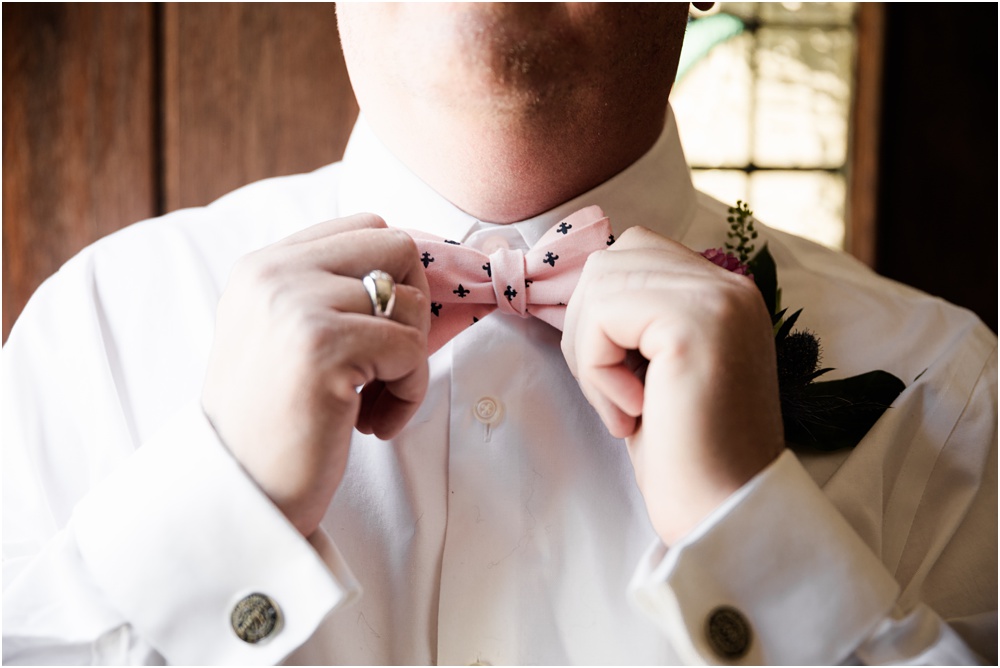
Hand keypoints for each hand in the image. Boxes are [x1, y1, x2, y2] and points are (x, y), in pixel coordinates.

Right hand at [201, 214, 429, 535]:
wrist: (240, 494)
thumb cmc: (277, 424)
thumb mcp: (294, 338)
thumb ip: (339, 295)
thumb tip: (427, 276)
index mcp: (265, 265)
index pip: (366, 227)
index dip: (394, 280)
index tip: (383, 334)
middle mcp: (274, 272)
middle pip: (398, 246)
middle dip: (411, 308)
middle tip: (386, 364)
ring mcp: (295, 303)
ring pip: (411, 302)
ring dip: (409, 362)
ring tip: (372, 403)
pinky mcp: (322, 345)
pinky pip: (412, 350)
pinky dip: (408, 394)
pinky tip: (371, 425)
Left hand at [562, 226, 783, 544]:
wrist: (723, 512)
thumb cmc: (684, 453)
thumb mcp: (653, 368)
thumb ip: (634, 317)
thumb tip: (578, 288)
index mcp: (725, 293)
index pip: (634, 251)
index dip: (602, 310)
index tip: (619, 376)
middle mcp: (730, 285)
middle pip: (610, 260)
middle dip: (588, 329)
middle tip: (614, 394)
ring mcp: (718, 299)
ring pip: (599, 284)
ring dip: (590, 353)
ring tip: (626, 407)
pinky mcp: (696, 323)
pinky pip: (602, 315)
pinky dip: (598, 369)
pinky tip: (634, 412)